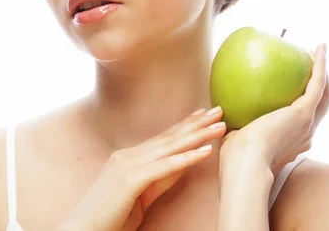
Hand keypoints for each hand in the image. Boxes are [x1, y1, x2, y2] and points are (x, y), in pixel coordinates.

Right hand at [58, 107, 226, 230]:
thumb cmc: (109, 218)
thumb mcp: (139, 195)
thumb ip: (159, 178)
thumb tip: (182, 165)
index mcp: (128, 158)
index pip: (163, 138)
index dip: (185, 125)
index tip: (203, 114)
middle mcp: (128, 156)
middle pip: (170, 137)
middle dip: (196, 123)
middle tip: (219, 110)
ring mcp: (128, 165)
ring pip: (171, 147)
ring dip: (199, 135)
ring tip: (220, 126)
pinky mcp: (131, 180)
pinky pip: (165, 167)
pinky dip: (188, 157)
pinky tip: (206, 150)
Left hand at [219, 43, 328, 181]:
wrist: (246, 164)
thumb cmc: (234, 157)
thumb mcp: (235, 136)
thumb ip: (233, 123)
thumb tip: (219, 109)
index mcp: (292, 142)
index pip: (303, 122)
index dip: (304, 105)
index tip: (295, 90)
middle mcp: (305, 134)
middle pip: (321, 107)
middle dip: (320, 87)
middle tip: (312, 66)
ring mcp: (308, 123)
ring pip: (325, 94)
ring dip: (324, 73)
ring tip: (317, 53)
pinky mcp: (304, 111)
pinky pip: (318, 82)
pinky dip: (321, 64)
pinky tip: (319, 47)